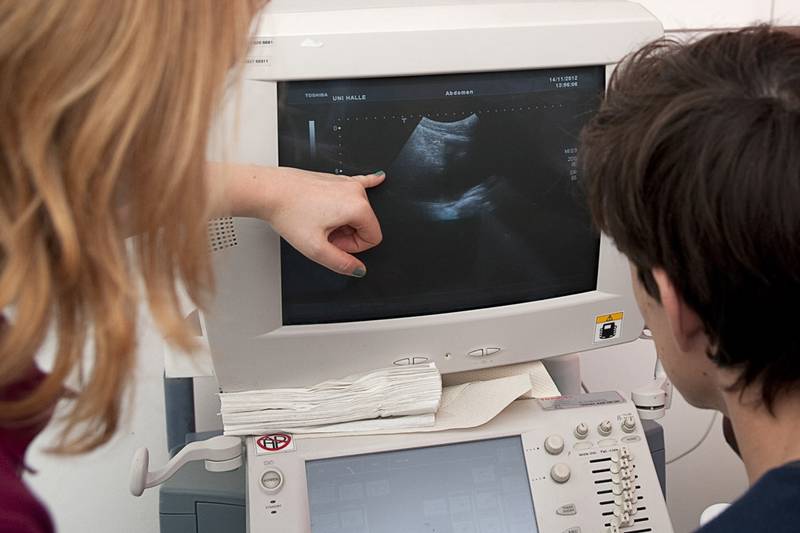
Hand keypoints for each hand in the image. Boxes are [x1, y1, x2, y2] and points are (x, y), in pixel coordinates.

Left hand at [266, 168, 384, 276]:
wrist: (269, 190)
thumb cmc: (288, 212)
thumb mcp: (315, 248)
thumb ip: (341, 263)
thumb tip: (358, 269)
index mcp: (358, 207)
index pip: (373, 237)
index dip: (353, 247)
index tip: (333, 243)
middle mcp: (355, 191)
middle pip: (365, 224)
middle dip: (346, 234)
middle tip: (323, 234)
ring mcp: (345, 182)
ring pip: (357, 211)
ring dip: (341, 221)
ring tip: (318, 222)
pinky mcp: (336, 178)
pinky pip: (360, 182)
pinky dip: (369, 184)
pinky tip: (379, 179)